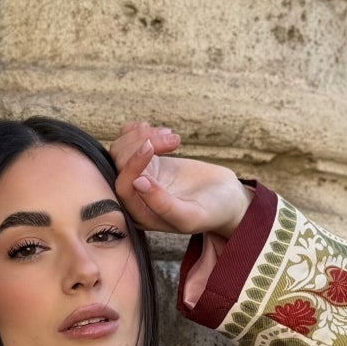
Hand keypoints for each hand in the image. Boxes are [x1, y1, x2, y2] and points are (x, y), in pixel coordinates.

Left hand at [109, 120, 253, 239]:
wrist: (226, 198)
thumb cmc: (212, 212)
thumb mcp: (191, 215)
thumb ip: (163, 205)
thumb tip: (138, 182)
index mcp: (141, 215)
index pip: (124, 186)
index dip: (133, 164)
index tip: (152, 147)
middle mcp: (135, 197)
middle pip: (120, 163)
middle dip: (143, 143)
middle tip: (174, 139)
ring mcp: (140, 176)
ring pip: (123, 148)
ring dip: (145, 135)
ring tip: (173, 136)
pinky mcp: (148, 161)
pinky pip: (130, 140)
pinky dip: (139, 130)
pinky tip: (159, 130)